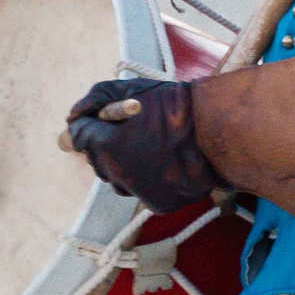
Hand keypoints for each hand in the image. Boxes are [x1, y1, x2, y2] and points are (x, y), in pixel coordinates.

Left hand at [64, 78, 220, 210]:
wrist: (220, 132)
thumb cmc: (178, 106)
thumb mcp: (133, 89)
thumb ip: (96, 99)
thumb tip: (73, 117)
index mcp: (107, 145)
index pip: (77, 136)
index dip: (88, 122)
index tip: (98, 117)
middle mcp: (118, 174)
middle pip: (95, 159)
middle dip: (105, 143)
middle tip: (129, 127)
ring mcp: (137, 192)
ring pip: (117, 178)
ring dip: (124, 163)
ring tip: (151, 143)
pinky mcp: (157, 204)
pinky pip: (140, 190)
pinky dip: (148, 177)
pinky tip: (166, 160)